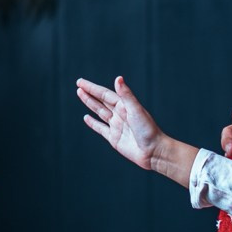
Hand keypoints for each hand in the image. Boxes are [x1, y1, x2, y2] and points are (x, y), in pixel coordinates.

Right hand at [76, 75, 196, 184]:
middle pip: (101, 101)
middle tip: (78, 84)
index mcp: (125, 106)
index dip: (93, 88)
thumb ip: (126, 95)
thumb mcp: (136, 110)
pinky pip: (101, 128)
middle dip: (90, 93)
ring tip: (80, 94)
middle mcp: (120, 115)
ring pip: (100, 112)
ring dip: (90, 103)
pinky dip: (93, 123)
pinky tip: (86, 117)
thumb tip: (118, 78)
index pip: (105, 94)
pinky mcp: (114, 138)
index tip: (81, 82)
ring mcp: (116, 126)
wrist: (153, 152)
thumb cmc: (148, 130)